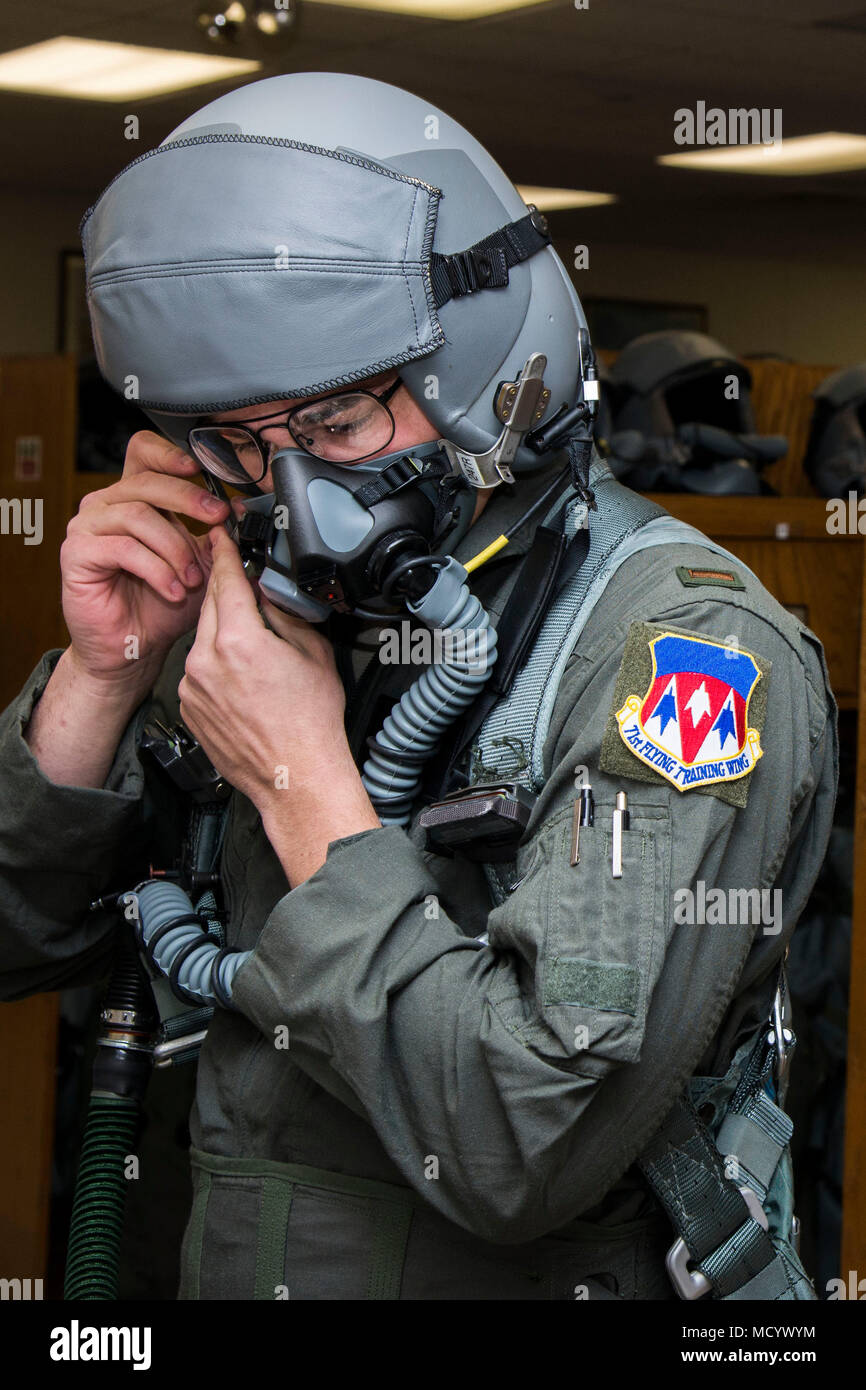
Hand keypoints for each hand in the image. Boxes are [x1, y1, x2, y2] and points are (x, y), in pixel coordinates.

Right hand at [60, 431, 229, 691]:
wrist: (133, 649)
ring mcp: (88, 526)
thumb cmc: (161, 606)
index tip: (202, 470)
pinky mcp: (76, 553)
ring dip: (175, 547)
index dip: (171, 454)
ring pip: (139, 515)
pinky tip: (173, 591)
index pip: (144, 452)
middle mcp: (106, 505)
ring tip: (192, 579)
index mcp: (133, 497)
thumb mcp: (200, 565)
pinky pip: (123, 548)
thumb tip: (238, 508)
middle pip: (148, 480)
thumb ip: (213, 535)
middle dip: (189, 499)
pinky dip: (156, 570)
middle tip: (217, 519)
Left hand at [179, 528, 378, 882]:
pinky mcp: (189, 707)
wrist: (296, 777)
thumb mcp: (312, 653)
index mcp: (239, 642)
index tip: (220, 534)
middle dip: (226, 589)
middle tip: (243, 580)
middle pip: (210, 604)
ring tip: (254, 645)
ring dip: (222, 630)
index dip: (223, 551)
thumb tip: (268, 592)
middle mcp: (206, 662)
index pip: (225, 579)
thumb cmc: (310, 725)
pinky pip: (197, 669)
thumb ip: (283, 614)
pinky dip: (214, 662)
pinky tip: (243, 677)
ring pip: (202, 637)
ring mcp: (192, 687)